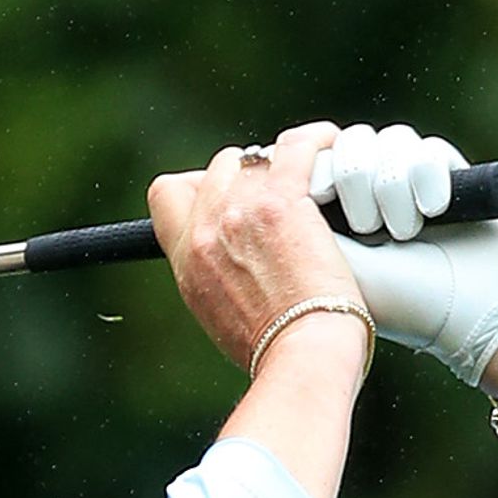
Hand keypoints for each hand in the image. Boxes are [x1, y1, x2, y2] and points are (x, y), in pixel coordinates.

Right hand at [147, 122, 365, 374]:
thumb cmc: (275, 352)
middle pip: (217, 168)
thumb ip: (219, 282)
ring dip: (281, 164)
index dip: (199, 187)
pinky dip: (317, 141)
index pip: (167, 194)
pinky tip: (330, 146)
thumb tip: (237, 275)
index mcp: (187, 260)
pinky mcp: (283, 201)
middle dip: (247, 175)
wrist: (300, 355)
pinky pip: (298, 146)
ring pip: (255, 156)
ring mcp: (240, 211)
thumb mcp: (223, 319)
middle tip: (280, 193)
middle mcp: (206, 230)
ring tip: (310, 176)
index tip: (227, 200)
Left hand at [314, 123, 497, 389]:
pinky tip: (435, 212)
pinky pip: (426, 147)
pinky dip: (427, 179)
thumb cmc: (398, 300)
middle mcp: (370, 195)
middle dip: (354, 180)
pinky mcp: (449, 173)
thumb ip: (296, 217)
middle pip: (346, 143)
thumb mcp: (332, 264)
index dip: (313, 166)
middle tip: (366, 226)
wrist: (478, 311)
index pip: (310, 159)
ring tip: (404, 232)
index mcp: (333, 215)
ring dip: (392, 187)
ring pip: (385, 141)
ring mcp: (409, 182)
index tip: (317, 195)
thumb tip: (274, 170)